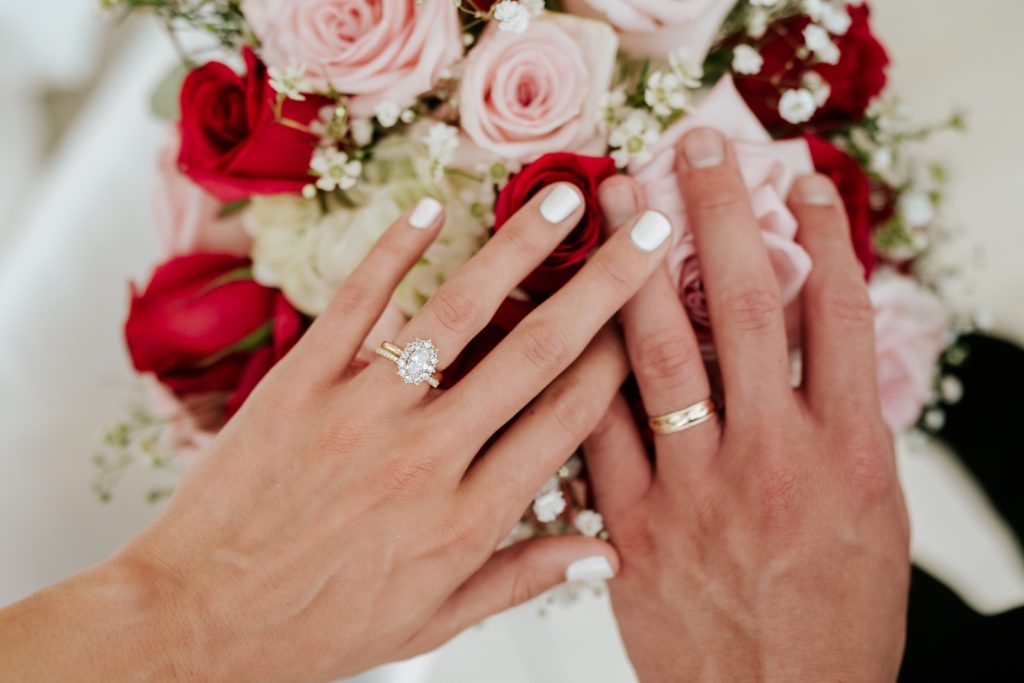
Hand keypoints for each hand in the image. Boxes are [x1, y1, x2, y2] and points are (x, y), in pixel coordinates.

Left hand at [0, 185, 672, 681]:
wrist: (197, 620)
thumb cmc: (315, 626)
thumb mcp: (432, 620)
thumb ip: (521, 577)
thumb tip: (606, 554)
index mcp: (468, 519)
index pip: (569, 419)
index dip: (618, 360)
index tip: (646, 318)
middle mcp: (427, 458)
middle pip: (537, 352)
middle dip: (605, 285)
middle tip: (648, 229)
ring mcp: (361, 413)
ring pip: (457, 314)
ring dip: (517, 247)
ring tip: (565, 198)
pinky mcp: (300, 385)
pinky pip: (356, 303)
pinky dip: (394, 250)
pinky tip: (432, 209)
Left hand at [587, 129, 909, 681]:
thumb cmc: (835, 621)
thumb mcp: (870, 520)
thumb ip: (841, 432)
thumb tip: (812, 351)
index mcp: (844, 456)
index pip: (835, 317)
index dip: (821, 238)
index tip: (800, 182)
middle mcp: (767, 459)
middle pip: (740, 309)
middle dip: (717, 216)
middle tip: (694, 147)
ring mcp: (688, 489)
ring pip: (654, 354)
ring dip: (631, 266)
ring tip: (613, 198)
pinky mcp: (626, 524)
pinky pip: (593, 429)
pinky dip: (575, 365)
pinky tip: (552, 308)